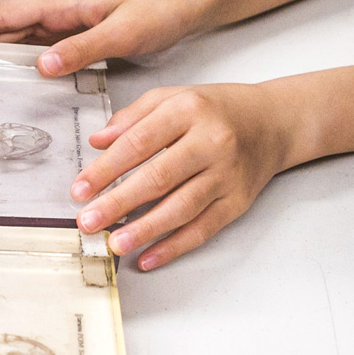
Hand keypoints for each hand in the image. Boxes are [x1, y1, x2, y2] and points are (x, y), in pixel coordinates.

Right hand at [0, 0, 213, 74]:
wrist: (192, 2)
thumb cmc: (162, 8)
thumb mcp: (123, 31)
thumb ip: (82, 48)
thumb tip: (40, 65)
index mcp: (64, 1)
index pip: (5, 13)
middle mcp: (61, 9)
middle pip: (7, 26)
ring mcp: (70, 22)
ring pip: (23, 38)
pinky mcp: (82, 35)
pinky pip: (44, 49)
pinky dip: (25, 62)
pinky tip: (20, 81)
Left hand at [72, 84, 294, 269]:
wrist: (274, 122)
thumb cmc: (218, 110)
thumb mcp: (174, 97)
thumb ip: (133, 117)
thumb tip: (98, 142)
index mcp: (189, 110)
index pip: (139, 143)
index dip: (106, 169)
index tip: (79, 189)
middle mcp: (212, 142)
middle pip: (159, 177)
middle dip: (118, 203)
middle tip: (88, 221)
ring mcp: (227, 175)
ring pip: (181, 208)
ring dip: (145, 229)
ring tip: (114, 243)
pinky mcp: (238, 201)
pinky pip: (203, 229)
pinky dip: (174, 246)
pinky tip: (148, 257)